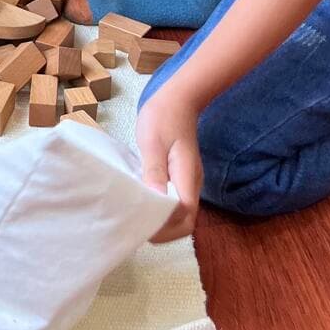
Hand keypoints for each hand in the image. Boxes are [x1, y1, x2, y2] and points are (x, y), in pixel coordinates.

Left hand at [135, 86, 202, 241]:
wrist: (179, 98)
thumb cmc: (163, 116)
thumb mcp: (153, 142)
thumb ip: (154, 172)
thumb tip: (155, 203)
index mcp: (187, 176)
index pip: (184, 214)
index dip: (166, 226)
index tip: (142, 225)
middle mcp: (192, 183)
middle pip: (186, 221)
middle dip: (165, 231)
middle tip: (138, 226)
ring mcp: (188, 180)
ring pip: (182, 213)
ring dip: (163, 222)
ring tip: (138, 217)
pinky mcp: (181, 176)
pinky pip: (176, 201)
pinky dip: (163, 209)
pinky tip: (144, 201)